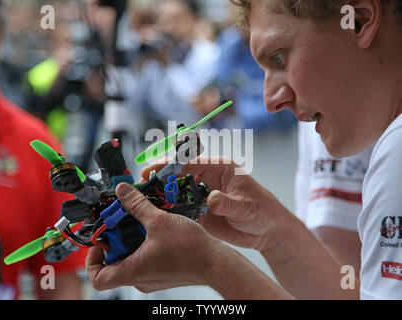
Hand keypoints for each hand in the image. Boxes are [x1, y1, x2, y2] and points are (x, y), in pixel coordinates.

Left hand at [86, 183, 224, 291]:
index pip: (98, 277)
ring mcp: (152, 277)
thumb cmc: (191, 250)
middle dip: (116, 241)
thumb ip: (137, 205)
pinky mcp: (163, 273)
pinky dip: (145, 245)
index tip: (100, 241)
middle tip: (123, 223)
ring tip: (141, 222)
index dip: (92, 259)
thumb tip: (122, 192)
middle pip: (114, 263)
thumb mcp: (158, 220)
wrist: (215, 262)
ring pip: (131, 260)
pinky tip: (156, 230)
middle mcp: (140, 278)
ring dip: (132, 241)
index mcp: (133, 270)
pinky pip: (146, 260)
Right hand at [141, 157, 286, 251]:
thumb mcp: (247, 206)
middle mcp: (208, 179)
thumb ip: (228, 203)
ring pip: (177, 191)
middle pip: (179, 174)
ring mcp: (202, 195)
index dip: (171, 164)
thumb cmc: (263, 211)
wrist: (267, 231)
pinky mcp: (200, 211)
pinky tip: (157, 214)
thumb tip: (212, 199)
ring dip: (162, 194)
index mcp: (220, 168)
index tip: (154, 168)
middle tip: (143, 183)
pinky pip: (181, 209)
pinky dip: (170, 211)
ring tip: (144, 199)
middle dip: (161, 177)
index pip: (191, 161)